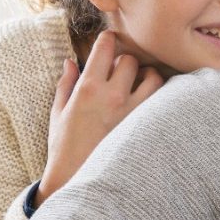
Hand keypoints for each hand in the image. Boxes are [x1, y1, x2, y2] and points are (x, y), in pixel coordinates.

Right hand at [37, 31, 163, 204]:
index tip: (109, 41)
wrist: (79, 179)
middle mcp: (113, 96)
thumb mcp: (58, 112)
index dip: (108, 40)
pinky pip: (161, 100)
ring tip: (138, 84)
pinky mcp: (146, 125)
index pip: (105, 48)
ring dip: (146, 76)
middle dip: (125, 60)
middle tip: (120, 69)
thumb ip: (66, 84)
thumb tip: (69, 62)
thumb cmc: (64, 146)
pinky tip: (147, 101)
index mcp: (88, 88)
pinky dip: (156, 96)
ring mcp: (133, 111)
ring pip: (153, 76)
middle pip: (131, 59)